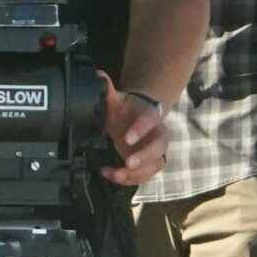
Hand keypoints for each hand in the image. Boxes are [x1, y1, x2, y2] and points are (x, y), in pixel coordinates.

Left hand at [97, 71, 168, 186]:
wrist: (136, 119)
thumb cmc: (128, 111)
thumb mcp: (117, 102)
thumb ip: (108, 91)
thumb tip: (97, 77)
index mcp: (151, 116)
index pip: (151, 121)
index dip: (140, 129)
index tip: (126, 138)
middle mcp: (158, 135)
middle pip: (159, 148)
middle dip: (144, 157)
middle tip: (128, 163)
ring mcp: (155, 152)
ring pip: (154, 166)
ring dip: (135, 173)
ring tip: (115, 173)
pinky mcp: (149, 165)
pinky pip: (144, 176)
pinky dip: (128, 179)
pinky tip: (110, 174)